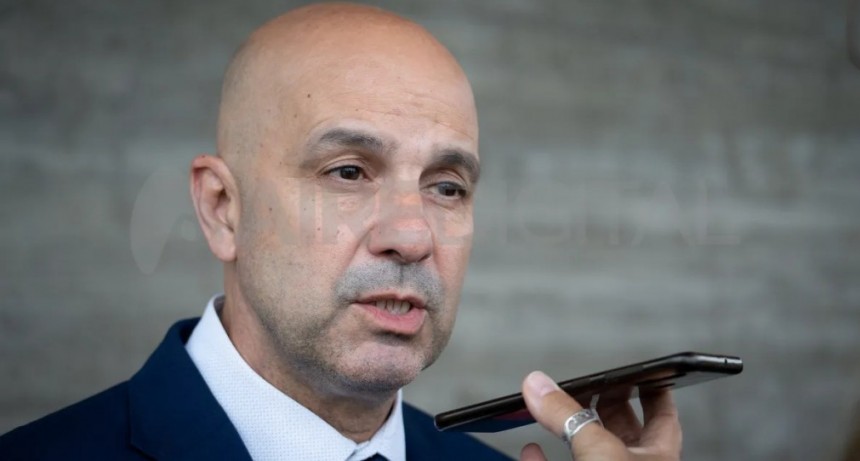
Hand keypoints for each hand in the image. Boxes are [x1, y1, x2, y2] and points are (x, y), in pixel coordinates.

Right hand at [519, 371, 681, 460]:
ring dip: (566, 430)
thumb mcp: (600, 451)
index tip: (647, 370)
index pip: (662, 411)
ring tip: (551, 411)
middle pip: (620, 426)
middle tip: (590, 383)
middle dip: (603, 402)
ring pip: (586, 450)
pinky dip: (540, 460)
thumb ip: (568, 417)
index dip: (654, 387)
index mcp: (657, 454)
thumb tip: (539, 386)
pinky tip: (530, 451)